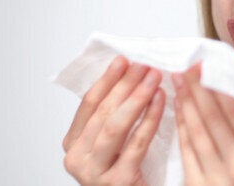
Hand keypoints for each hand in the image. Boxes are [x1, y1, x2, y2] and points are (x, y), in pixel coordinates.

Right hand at [62, 56, 165, 184]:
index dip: (107, 80)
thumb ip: (113, 117)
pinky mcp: (118, 182)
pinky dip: (149, 120)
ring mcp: (94, 173)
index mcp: (73, 145)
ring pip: (115, 127)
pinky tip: (160, 102)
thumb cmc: (127, 173)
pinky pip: (136, 145)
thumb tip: (130, 76)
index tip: (123, 60)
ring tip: (153, 79)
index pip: (88, 104)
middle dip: (125, 85)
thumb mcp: (112, 144)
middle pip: (102, 112)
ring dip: (136, 98)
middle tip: (144, 65)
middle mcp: (77, 159)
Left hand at [173, 63, 233, 185]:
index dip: (219, 85)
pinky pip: (187, 150)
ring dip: (186, 102)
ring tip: (178, 80)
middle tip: (187, 65)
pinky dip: (182, 125)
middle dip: (198, 87)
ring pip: (197, 132)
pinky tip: (179, 106)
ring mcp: (220, 182)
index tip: (207, 64)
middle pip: (214, 119)